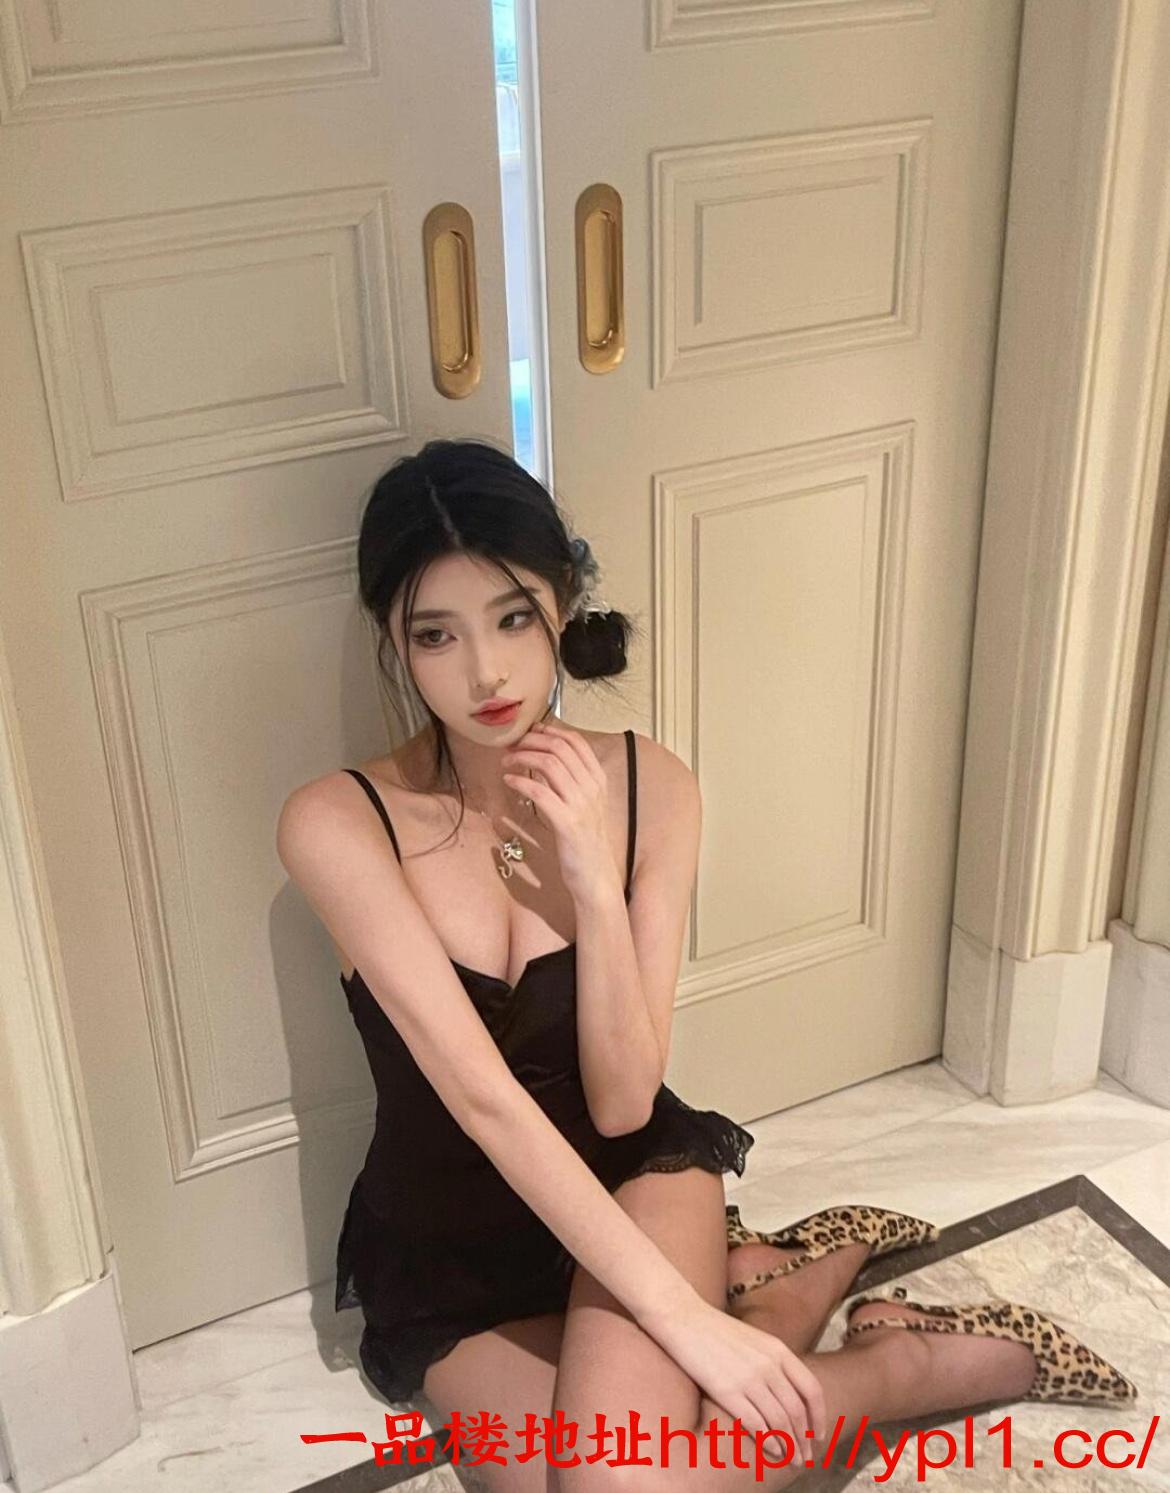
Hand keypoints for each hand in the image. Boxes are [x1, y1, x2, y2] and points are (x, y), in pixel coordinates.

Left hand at [500, 721, 615, 899]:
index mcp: (598, 780)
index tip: (530, 732)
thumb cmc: (585, 839)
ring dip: (523, 757)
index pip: (576, 741)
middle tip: (512, 746)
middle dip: (531, 741)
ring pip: (550, 764)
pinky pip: (540, 792)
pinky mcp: (567, 823)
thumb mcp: (585, 804)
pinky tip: (508, 780)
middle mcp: (592, 788)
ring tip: (506, 761)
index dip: (550, 730)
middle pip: (559, 748)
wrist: (595, 875)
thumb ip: (572, 781)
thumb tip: (547, 756)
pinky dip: (521, 781)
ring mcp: (581, 805)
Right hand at [646, 1296, 827, 1460]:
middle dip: (804, 1439)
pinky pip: (756, 1423)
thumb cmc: (717, 1330)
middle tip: (806, 1457)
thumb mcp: (755, 1339)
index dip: (819, 1416)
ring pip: (780, 1421)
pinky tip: (773, 1450)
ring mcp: (749, 1378)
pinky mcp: (727, 1391)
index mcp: (778, 1350)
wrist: (684, 1317)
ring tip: (792, 1459)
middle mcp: (768, 1365)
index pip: (811, 1389)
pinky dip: (769, 1441)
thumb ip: (774, 1363)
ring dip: (789, 1445)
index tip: (818, 1435)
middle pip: (797, 1411)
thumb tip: (788, 1395)